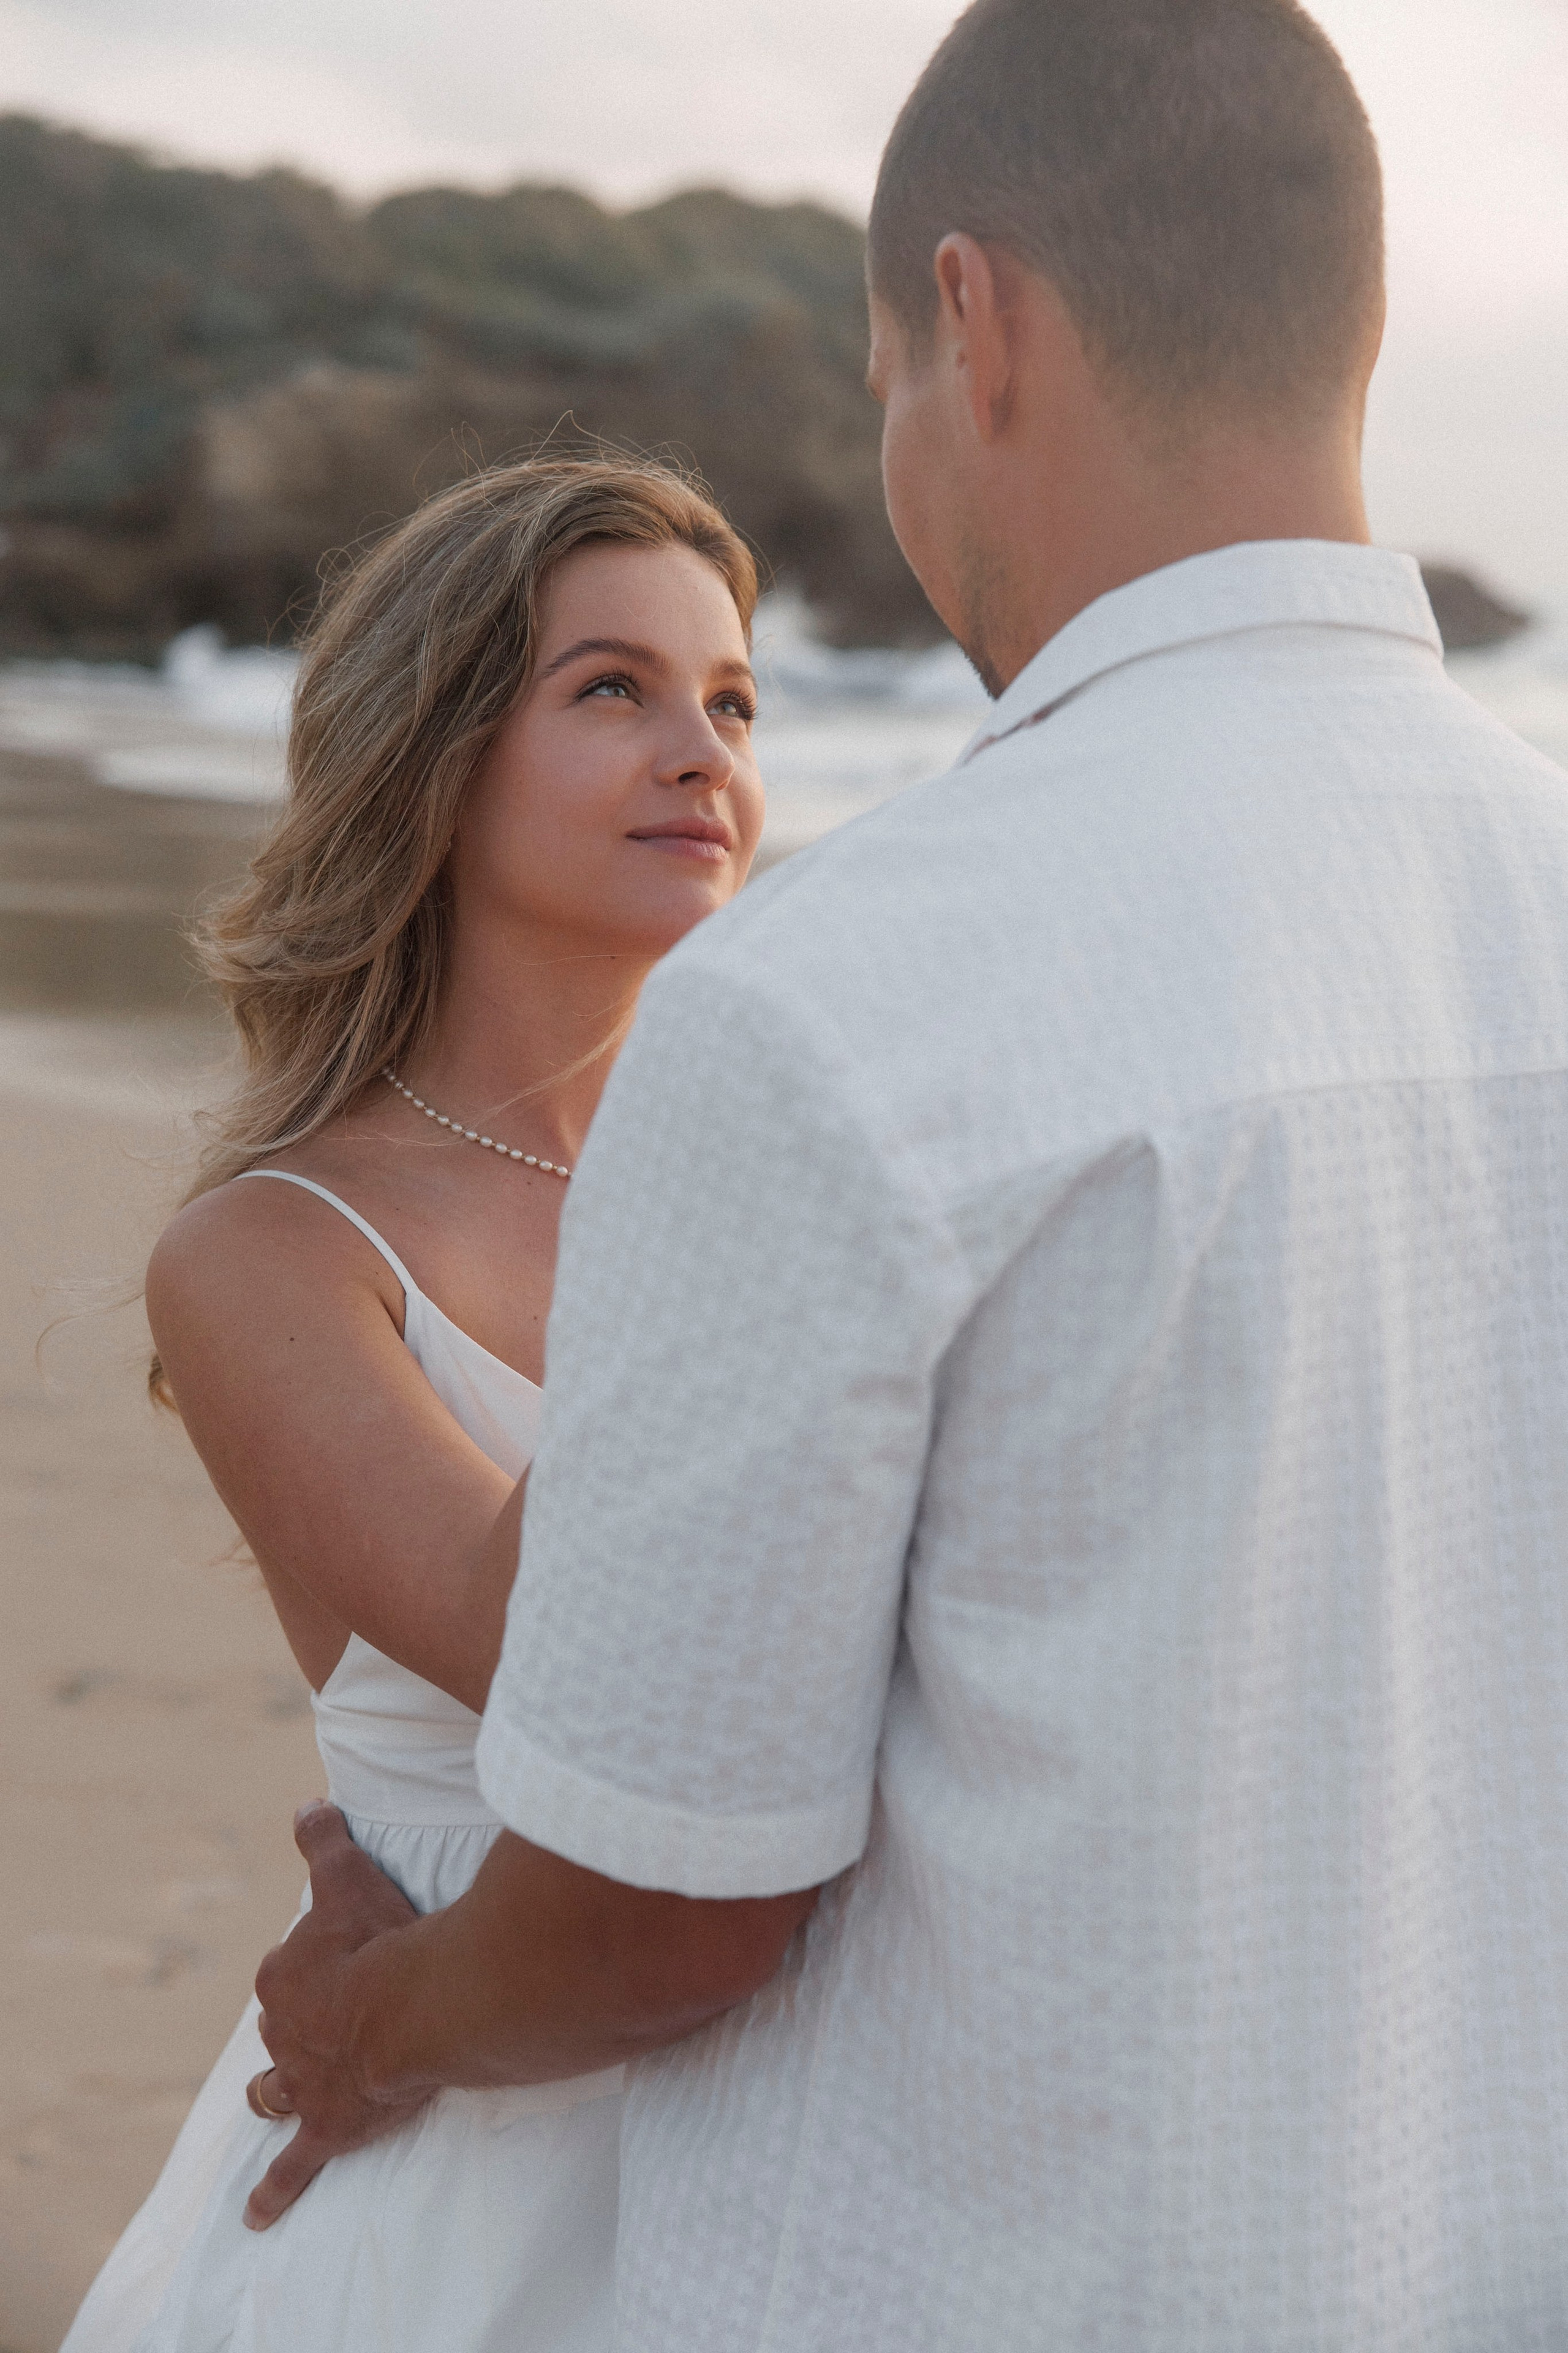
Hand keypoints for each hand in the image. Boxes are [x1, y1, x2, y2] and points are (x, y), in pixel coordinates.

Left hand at [244, 1801, 427, 2229]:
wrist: (409, 2010)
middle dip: (299, 2025)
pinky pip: (293, 2168)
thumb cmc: (381, 1940)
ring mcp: (302, 2085)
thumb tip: (304, 1804)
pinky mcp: (326, 2130)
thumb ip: (323, 1840)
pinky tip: (257, 2217)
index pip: (288, 1969)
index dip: (313, 1964)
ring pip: (274, 2090)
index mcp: (285, 1977)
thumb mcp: (348, 1877)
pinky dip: (274, 2192)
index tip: (340, 1957)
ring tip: (271, 2097)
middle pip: (283, 2028)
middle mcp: (284, 2033)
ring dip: (274, 2091)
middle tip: (331, 2018)